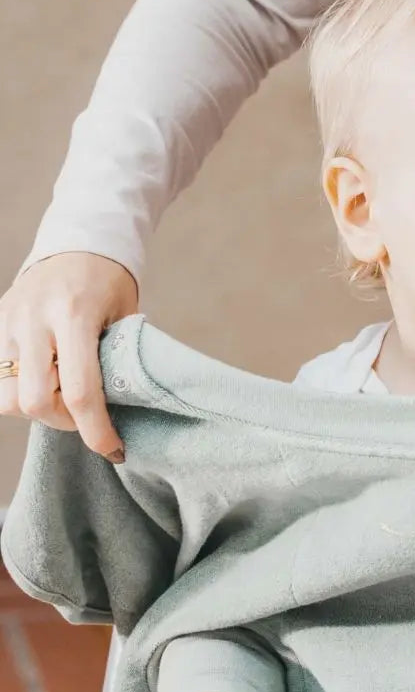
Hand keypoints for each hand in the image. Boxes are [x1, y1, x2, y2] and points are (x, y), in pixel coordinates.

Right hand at [0, 252, 137, 459]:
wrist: (77, 242)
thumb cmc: (109, 282)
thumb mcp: (125, 315)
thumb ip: (116, 357)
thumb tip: (118, 405)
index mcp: (74, 315)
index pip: (80, 391)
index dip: (96, 429)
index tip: (114, 449)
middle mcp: (34, 320)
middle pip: (33, 401)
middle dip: (62, 421)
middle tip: (85, 414)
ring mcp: (8, 322)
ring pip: (6, 396)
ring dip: (37, 408)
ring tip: (63, 393)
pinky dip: (20, 390)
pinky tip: (45, 379)